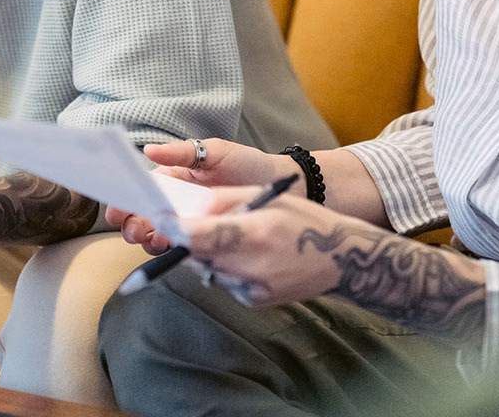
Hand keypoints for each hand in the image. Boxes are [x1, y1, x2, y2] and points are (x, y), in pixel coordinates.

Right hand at [106, 138, 293, 254]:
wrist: (282, 186)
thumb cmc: (247, 163)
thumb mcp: (216, 151)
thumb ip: (182, 152)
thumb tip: (149, 151)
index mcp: (175, 177)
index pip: (143, 189)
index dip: (126, 200)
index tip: (116, 210)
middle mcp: (178, 200)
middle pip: (145, 214)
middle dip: (132, 224)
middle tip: (133, 230)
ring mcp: (190, 221)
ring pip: (159, 233)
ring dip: (148, 238)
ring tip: (151, 239)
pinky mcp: (205, 237)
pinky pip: (181, 245)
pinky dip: (171, 248)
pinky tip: (170, 247)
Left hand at [182, 191, 485, 344]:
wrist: (340, 257)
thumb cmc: (302, 218)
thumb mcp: (266, 197)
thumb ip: (224, 202)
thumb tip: (187, 207)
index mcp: (255, 233)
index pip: (201, 237)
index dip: (175, 230)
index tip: (158, 220)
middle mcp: (251, 266)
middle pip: (199, 254)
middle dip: (189, 239)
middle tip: (185, 222)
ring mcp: (253, 289)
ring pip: (209, 268)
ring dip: (208, 252)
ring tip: (231, 235)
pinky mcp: (254, 302)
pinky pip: (225, 280)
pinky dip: (225, 266)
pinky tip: (246, 254)